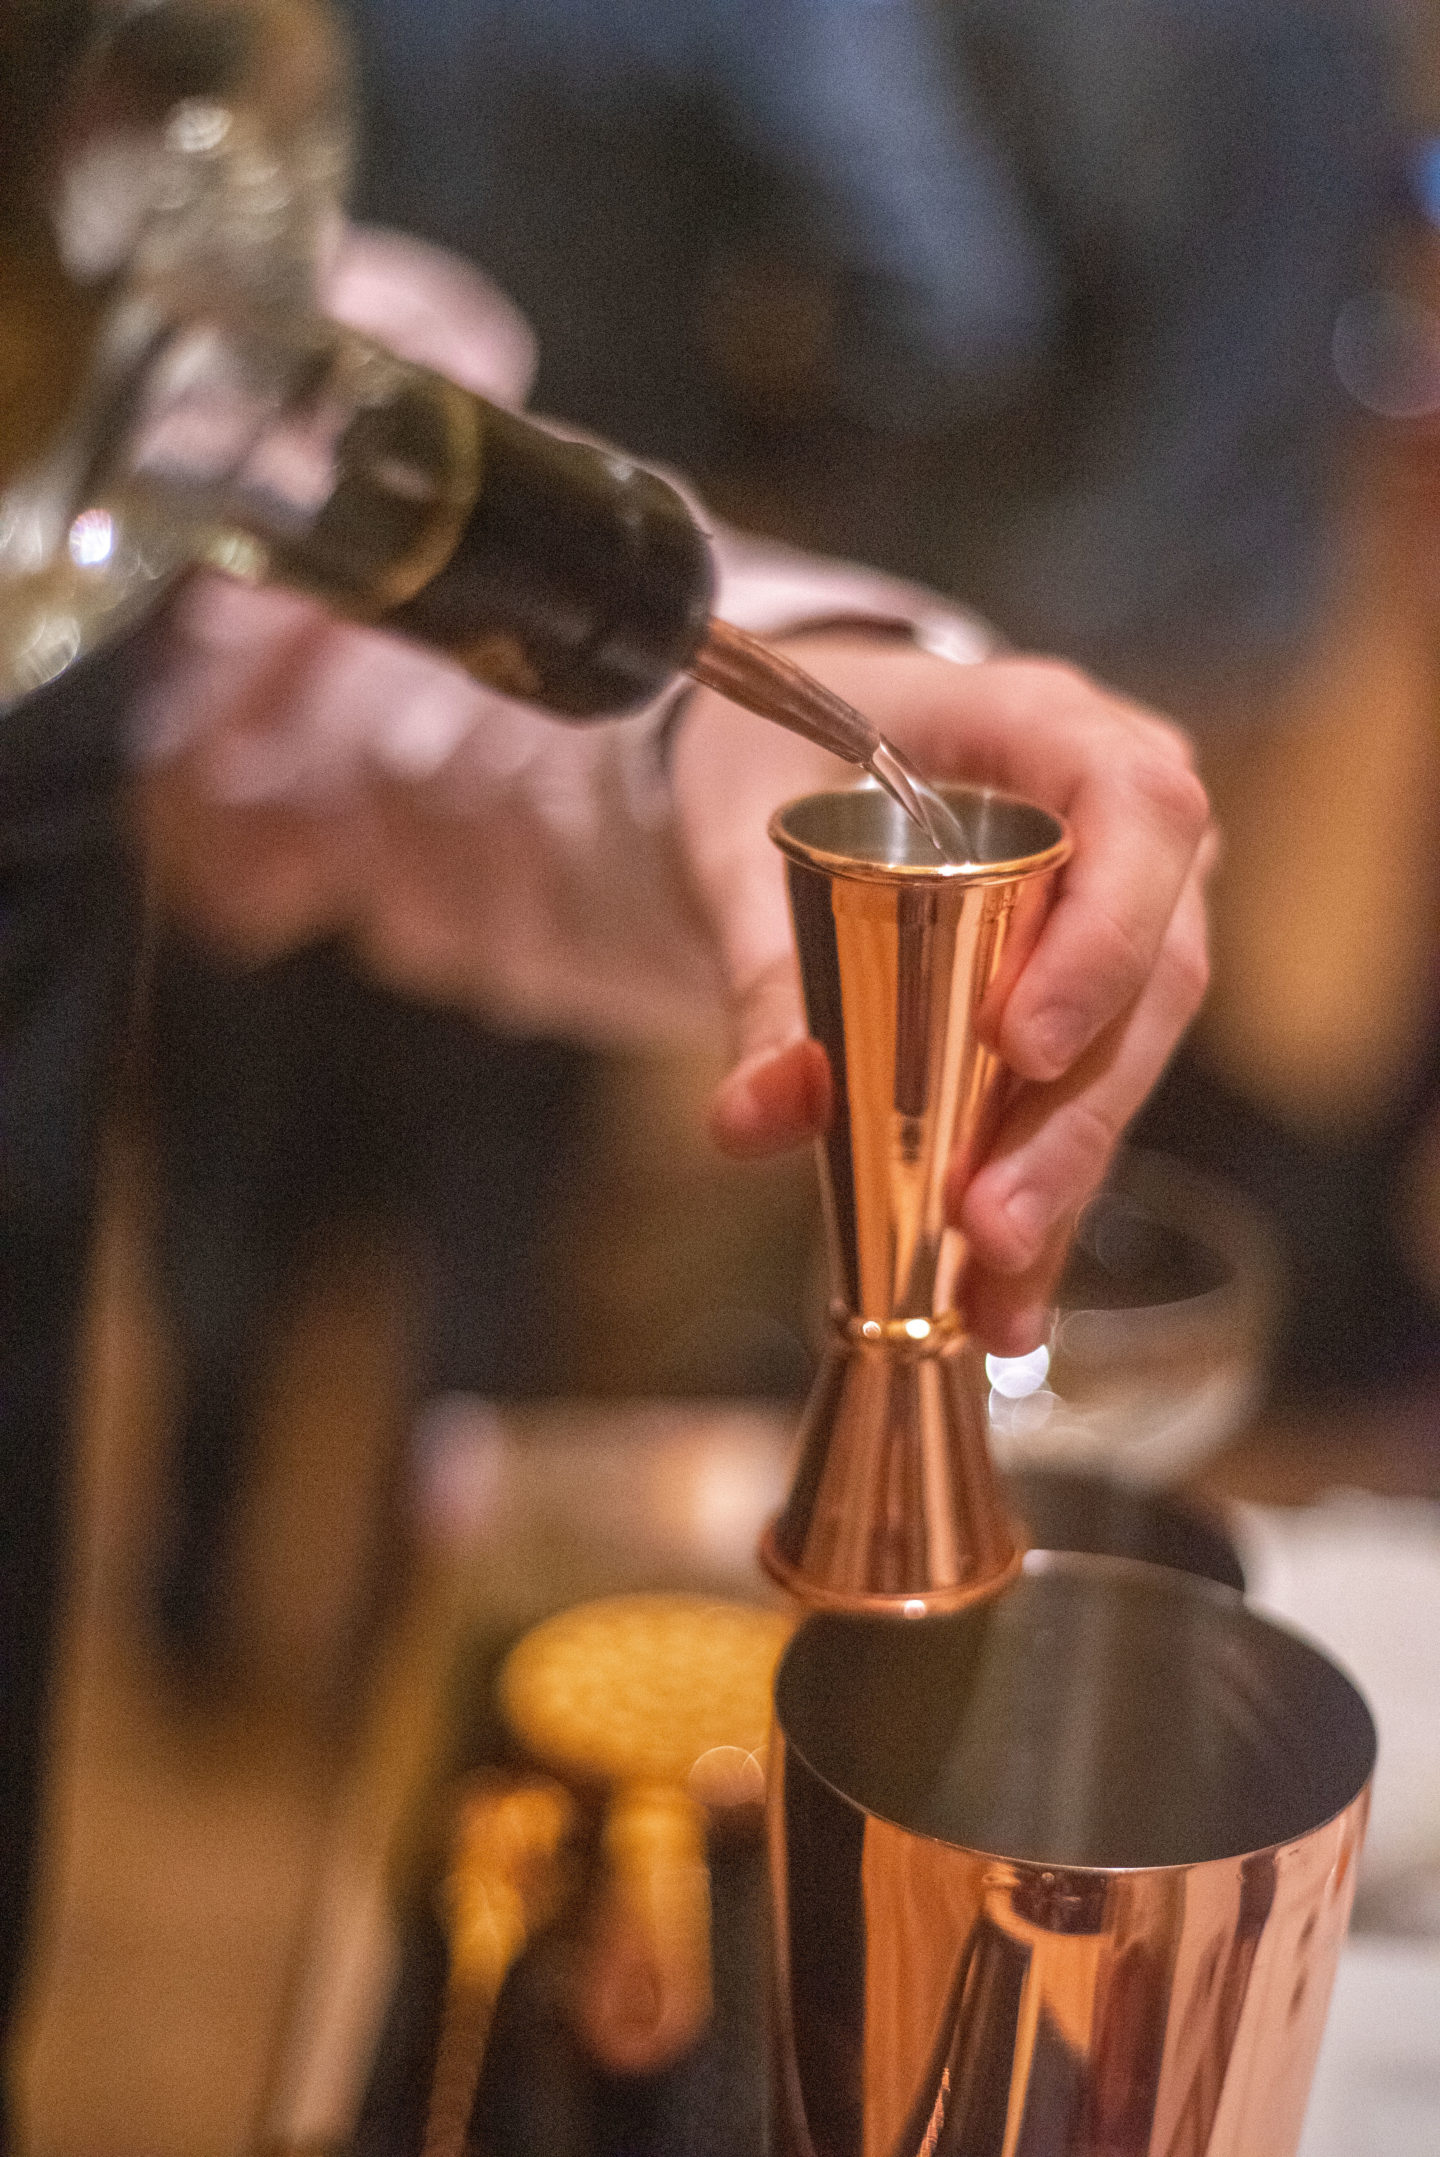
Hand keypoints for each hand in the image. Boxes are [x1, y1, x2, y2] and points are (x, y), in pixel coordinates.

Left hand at [671, 633, 1214, 1355]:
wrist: (776, 752)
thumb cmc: (773, 753)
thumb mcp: (742, 835)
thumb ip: (762, 971)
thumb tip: (760, 1118)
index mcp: (1050, 726)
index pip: (1138, 811)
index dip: (1104, 937)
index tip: (1025, 1048)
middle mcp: (1119, 819)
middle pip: (1156, 969)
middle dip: (1074, 1115)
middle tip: (994, 1224)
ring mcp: (1121, 910)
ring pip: (1131, 1053)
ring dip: (1062, 1177)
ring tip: (996, 1292)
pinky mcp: (1087, 995)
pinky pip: (1081, 1096)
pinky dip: (1036, 1194)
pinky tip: (1002, 1301)